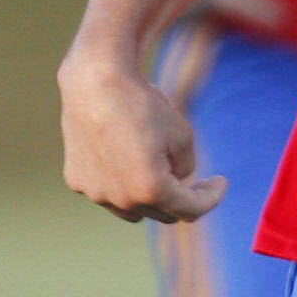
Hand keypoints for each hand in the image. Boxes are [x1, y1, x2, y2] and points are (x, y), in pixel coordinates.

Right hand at [59, 52, 223, 223]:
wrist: (95, 82)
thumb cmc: (143, 106)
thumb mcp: (181, 137)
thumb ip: (184, 169)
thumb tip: (174, 181)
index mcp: (152, 190)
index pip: (191, 210)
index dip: (211, 198)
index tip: (220, 183)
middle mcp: (122, 199)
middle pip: (163, 213)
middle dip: (181, 199)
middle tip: (196, 182)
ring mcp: (95, 193)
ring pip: (132, 209)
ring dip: (149, 199)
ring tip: (158, 172)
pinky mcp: (76, 181)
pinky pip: (107, 193)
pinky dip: (120, 185)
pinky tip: (125, 160)